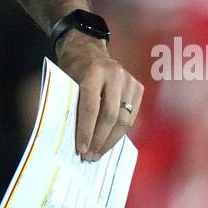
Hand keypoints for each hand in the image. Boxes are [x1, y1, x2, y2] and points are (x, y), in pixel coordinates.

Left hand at [55, 29, 143, 161]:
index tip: (81, 149)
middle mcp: (116, 74)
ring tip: (98, 154)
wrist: (88, 50)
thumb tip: (73, 139)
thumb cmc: (74, 70)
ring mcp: (130, 80)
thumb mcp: (68, 82)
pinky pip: (132, 117)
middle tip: (89, 156)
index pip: (91, 107)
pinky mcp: (138, 88)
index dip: (86, 130)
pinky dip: (120, 132)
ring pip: (124, 119)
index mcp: (94, 71)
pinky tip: (109, 142)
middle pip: (110, 116)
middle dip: (99, 139)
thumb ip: (72, 105)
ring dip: (111, 141)